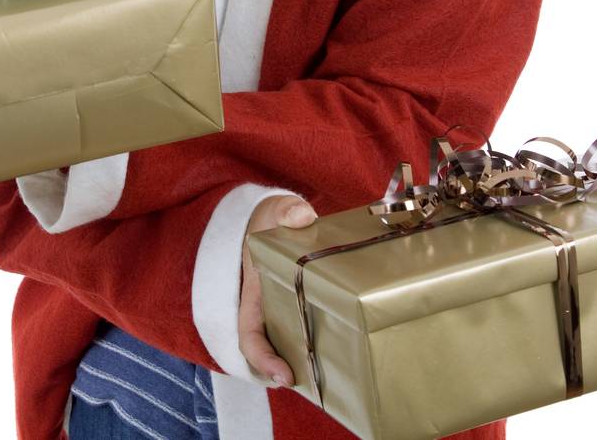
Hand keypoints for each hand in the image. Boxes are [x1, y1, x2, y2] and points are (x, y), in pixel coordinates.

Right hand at [240, 194, 316, 385]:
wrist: (272, 216)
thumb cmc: (269, 218)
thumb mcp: (274, 209)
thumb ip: (286, 210)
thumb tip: (301, 216)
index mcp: (253, 293)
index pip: (250, 335)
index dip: (263, 359)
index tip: (284, 376)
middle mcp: (266, 308)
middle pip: (272, 350)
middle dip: (289, 372)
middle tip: (318, 386)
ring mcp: (283, 309)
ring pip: (289, 344)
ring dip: (306, 362)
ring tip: (335, 379)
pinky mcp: (302, 306)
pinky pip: (307, 330)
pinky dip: (321, 343)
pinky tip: (346, 346)